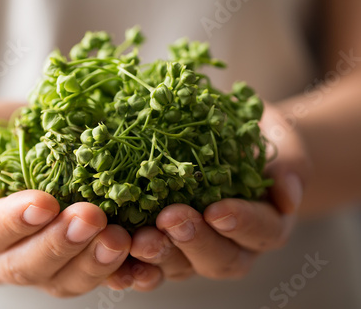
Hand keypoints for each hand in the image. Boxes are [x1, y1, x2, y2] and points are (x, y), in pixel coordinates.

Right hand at [0, 99, 130, 297]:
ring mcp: (38, 265)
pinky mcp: (72, 264)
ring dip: (93, 263)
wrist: (10, 152)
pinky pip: (94, 277)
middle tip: (91, 217)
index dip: (13, 221)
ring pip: (63, 280)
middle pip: (26, 265)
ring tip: (121, 238)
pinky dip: (120, 272)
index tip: (44, 202)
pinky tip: (141, 258)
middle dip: (61, 244)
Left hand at [111, 103, 310, 288]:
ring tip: (139, 238)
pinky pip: (147, 265)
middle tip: (171, 219)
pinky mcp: (163, 247)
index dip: (242, 224)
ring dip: (159, 256)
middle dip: (194, 242)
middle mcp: (231, 245)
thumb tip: (287, 195)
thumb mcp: (280, 138)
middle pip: (219, 258)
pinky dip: (130, 267)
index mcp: (265, 222)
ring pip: (180, 267)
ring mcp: (194, 251)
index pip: (262, 231)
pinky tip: (115, 255)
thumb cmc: (254, 137)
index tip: (218, 210)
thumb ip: (289, 164)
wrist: (227, 142)